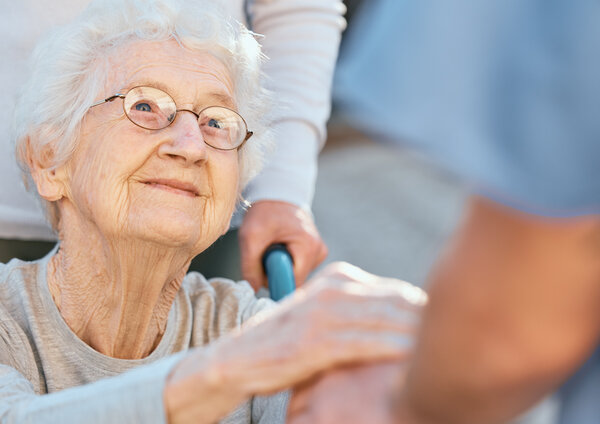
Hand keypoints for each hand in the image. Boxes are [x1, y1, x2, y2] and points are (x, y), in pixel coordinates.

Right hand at [165, 262, 425, 422]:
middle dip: (430, 321)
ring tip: (449, 350)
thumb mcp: (324, 318)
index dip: (425, 310)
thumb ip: (358, 314)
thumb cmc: (288, 342)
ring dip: (419, 337)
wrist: (239, 359)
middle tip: (461, 338)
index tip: (451, 326)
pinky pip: (365, 345)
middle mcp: (333, 288)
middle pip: (397, 303)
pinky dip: (392, 352)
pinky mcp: (315, 340)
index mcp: (337, 279)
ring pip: (386, 322)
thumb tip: (403, 322)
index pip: (395, 291)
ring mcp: (324, 312)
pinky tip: (413, 362)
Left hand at [238, 200, 327, 290]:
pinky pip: (298, 268)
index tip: (263, 272)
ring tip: (272, 248)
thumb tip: (253, 291)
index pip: (293, 282)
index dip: (276, 281)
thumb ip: (250, 267)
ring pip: (296, 275)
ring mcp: (319, 251)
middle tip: (264, 255)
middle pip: (295, 280)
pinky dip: (286, 262)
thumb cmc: (265, 212)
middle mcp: (319, 250)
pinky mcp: (315, 252)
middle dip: (276, 272)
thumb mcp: (251, 237)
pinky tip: (281, 248)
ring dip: (280, 266)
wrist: (276, 195)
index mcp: (309, 247)